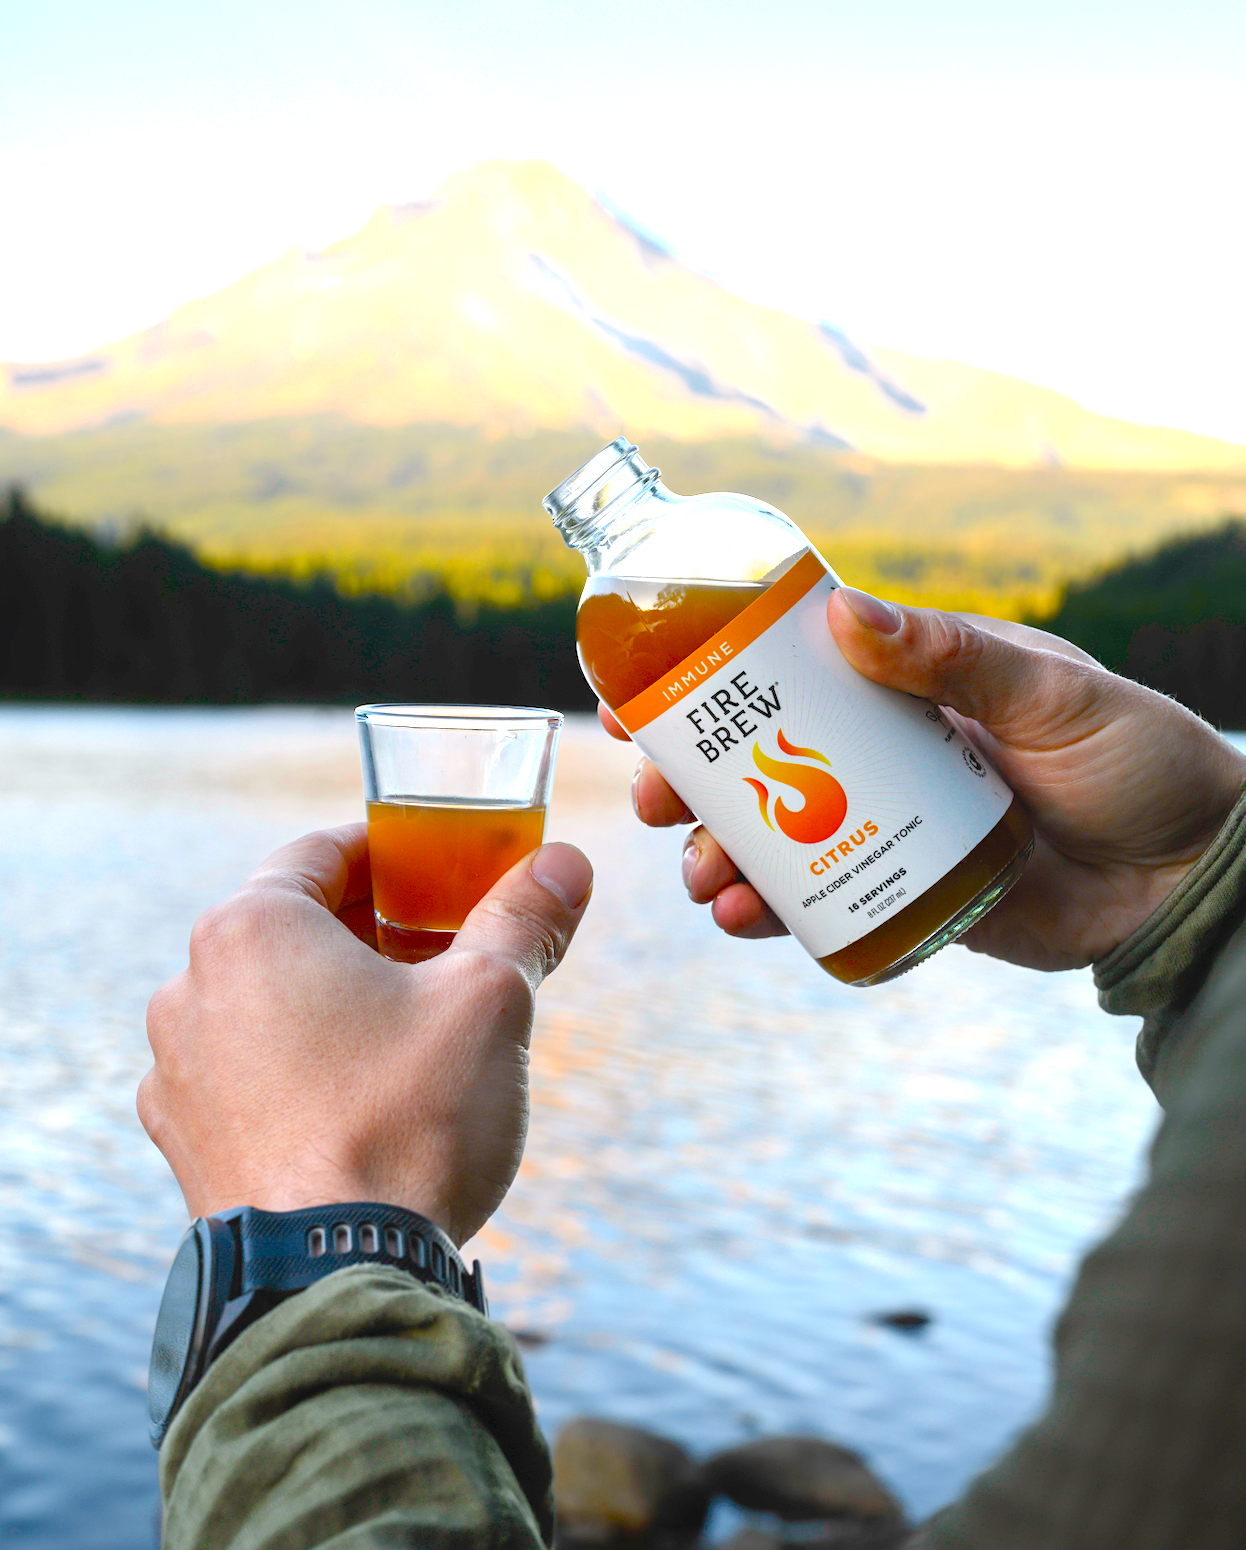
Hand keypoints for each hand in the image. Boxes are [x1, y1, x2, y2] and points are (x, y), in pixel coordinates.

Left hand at [137, 827, 592, 1243]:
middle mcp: (191, 988)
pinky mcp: (185, 1143)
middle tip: (447, 953)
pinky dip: (299, 1068)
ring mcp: (178, 1071)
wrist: (333, 1282)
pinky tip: (361, 1101)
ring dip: (333, 1003)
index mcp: (252, 929)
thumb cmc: (407, 1122)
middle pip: (294, 929)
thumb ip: (523, 919)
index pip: (323, 851)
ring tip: (410, 1036)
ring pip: (268, 1004)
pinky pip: (248, 1074)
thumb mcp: (488, 1000)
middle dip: (374, 932)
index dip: (395, 852)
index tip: (445, 869)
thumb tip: (565, 863)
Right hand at [605, 588, 1245, 971]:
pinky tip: (741, 916)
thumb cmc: (1138, 760)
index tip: (640, 693)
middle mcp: (885, 751)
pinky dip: (769, 910)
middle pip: (760, 759)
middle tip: (653, 798)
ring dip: (718, 853)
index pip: (790, 670)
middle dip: (691, 780)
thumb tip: (842, 616)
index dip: (710, 679)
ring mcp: (887, 824)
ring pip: (774, 835)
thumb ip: (954, 658)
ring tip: (703, 877)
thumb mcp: (1052, 694)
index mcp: (912, 684)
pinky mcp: (904, 890)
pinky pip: (818, 900)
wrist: (1192, 877)